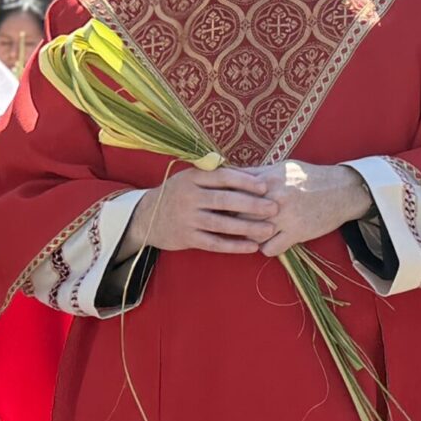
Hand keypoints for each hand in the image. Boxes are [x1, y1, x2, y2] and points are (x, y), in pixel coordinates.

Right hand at [122, 167, 277, 255]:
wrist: (147, 216)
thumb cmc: (178, 194)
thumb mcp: (190, 178)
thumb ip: (216, 176)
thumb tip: (252, 174)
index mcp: (192, 178)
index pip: (223, 177)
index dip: (245, 182)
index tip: (265, 187)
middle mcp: (188, 197)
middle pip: (225, 201)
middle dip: (252, 205)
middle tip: (274, 208)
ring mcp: (187, 219)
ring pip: (222, 224)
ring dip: (247, 227)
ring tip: (269, 229)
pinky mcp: (186, 238)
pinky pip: (214, 243)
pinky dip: (234, 246)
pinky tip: (251, 247)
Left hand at [237, 161, 374, 256]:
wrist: (342, 190)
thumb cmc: (309, 177)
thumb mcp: (281, 167)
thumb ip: (255, 173)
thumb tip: (228, 173)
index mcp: (268, 180)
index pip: (234, 193)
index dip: (225, 201)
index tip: (222, 205)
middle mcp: (274, 198)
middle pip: (238, 214)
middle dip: (233, 220)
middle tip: (233, 223)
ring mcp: (285, 217)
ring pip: (251, 233)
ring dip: (248, 236)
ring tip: (250, 233)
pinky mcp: (296, 234)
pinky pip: (269, 249)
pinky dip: (265, 248)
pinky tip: (268, 242)